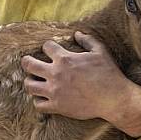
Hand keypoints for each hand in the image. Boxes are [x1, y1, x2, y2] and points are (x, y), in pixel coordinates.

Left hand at [21, 32, 140, 135]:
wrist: (113, 99)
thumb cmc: (108, 73)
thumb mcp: (100, 51)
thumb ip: (87, 40)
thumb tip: (76, 33)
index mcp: (65, 59)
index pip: (46, 47)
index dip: (48, 46)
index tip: (51, 49)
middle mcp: (55, 74)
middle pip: (29, 65)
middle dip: (26, 62)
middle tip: (27, 62)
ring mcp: (54, 91)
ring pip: (29, 86)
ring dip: (30, 82)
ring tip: (34, 81)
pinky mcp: (57, 106)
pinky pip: (38, 104)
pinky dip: (38, 101)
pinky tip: (43, 98)